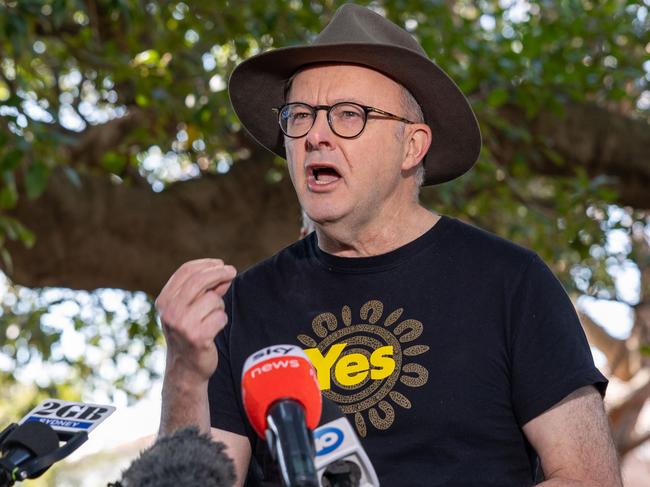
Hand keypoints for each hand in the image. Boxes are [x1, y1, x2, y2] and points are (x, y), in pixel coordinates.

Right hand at [156, 259, 236, 384]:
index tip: (221, 264)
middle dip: (220, 273)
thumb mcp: (190, 309)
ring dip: (219, 308)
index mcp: (164, 301)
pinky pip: (220, 317)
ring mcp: (182, 324)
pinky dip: (221, 321)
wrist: (185, 370)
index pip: (186, 271)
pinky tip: (213, 331)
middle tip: (232, 272)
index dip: (206, 265)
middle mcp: (170, 311)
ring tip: (211, 320)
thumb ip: (205, 290)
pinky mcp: (197, 337)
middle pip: (199, 280)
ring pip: (213, 300)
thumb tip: (225, 273)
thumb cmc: (190, 334)